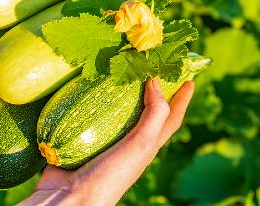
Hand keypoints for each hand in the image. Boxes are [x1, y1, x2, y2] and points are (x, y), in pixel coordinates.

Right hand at [19, 78, 194, 205]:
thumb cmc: (110, 175)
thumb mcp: (140, 145)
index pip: (171, 118)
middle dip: (151, 90)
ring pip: (115, 111)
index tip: (189, 78)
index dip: (182, 99)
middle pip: (145, 111)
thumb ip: (154, 115)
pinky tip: (84, 86)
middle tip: (151, 66)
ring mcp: (103, 139)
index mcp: (146, 145)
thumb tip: (157, 82)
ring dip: (118, 92)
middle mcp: (127, 142)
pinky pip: (88, 114)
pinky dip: (89, 99)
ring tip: (117, 70)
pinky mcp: (81, 137)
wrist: (70, 197)